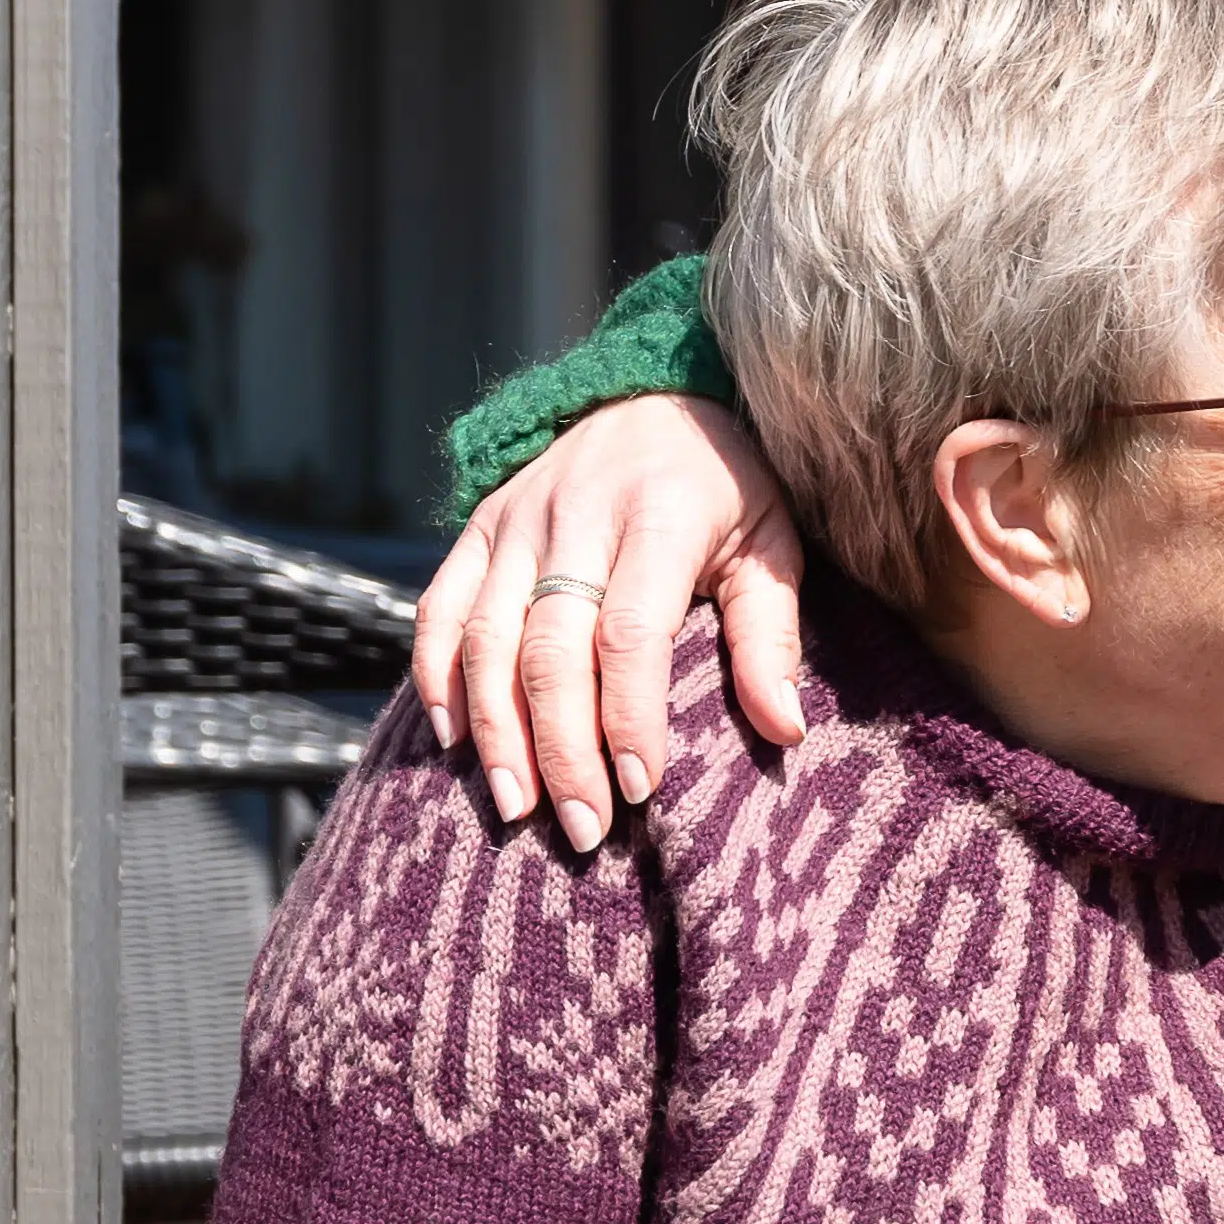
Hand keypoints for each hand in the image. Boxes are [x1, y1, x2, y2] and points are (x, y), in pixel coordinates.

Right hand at [410, 395, 810, 849]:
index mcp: (661, 515)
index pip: (630, 633)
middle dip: (559, 747)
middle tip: (581, 829)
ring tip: (515, 808)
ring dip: (494, 730)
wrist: (659, 394)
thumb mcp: (772, 545)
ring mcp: (517, 518)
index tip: (639, 788)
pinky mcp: (479, 526)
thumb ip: (773, 636)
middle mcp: (577, 513)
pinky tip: (454, 741)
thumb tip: (786, 729)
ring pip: (484, 636)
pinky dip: (437, 676)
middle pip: (549, 647)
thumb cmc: (730, 489)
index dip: (627, 716)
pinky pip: (440, 607)